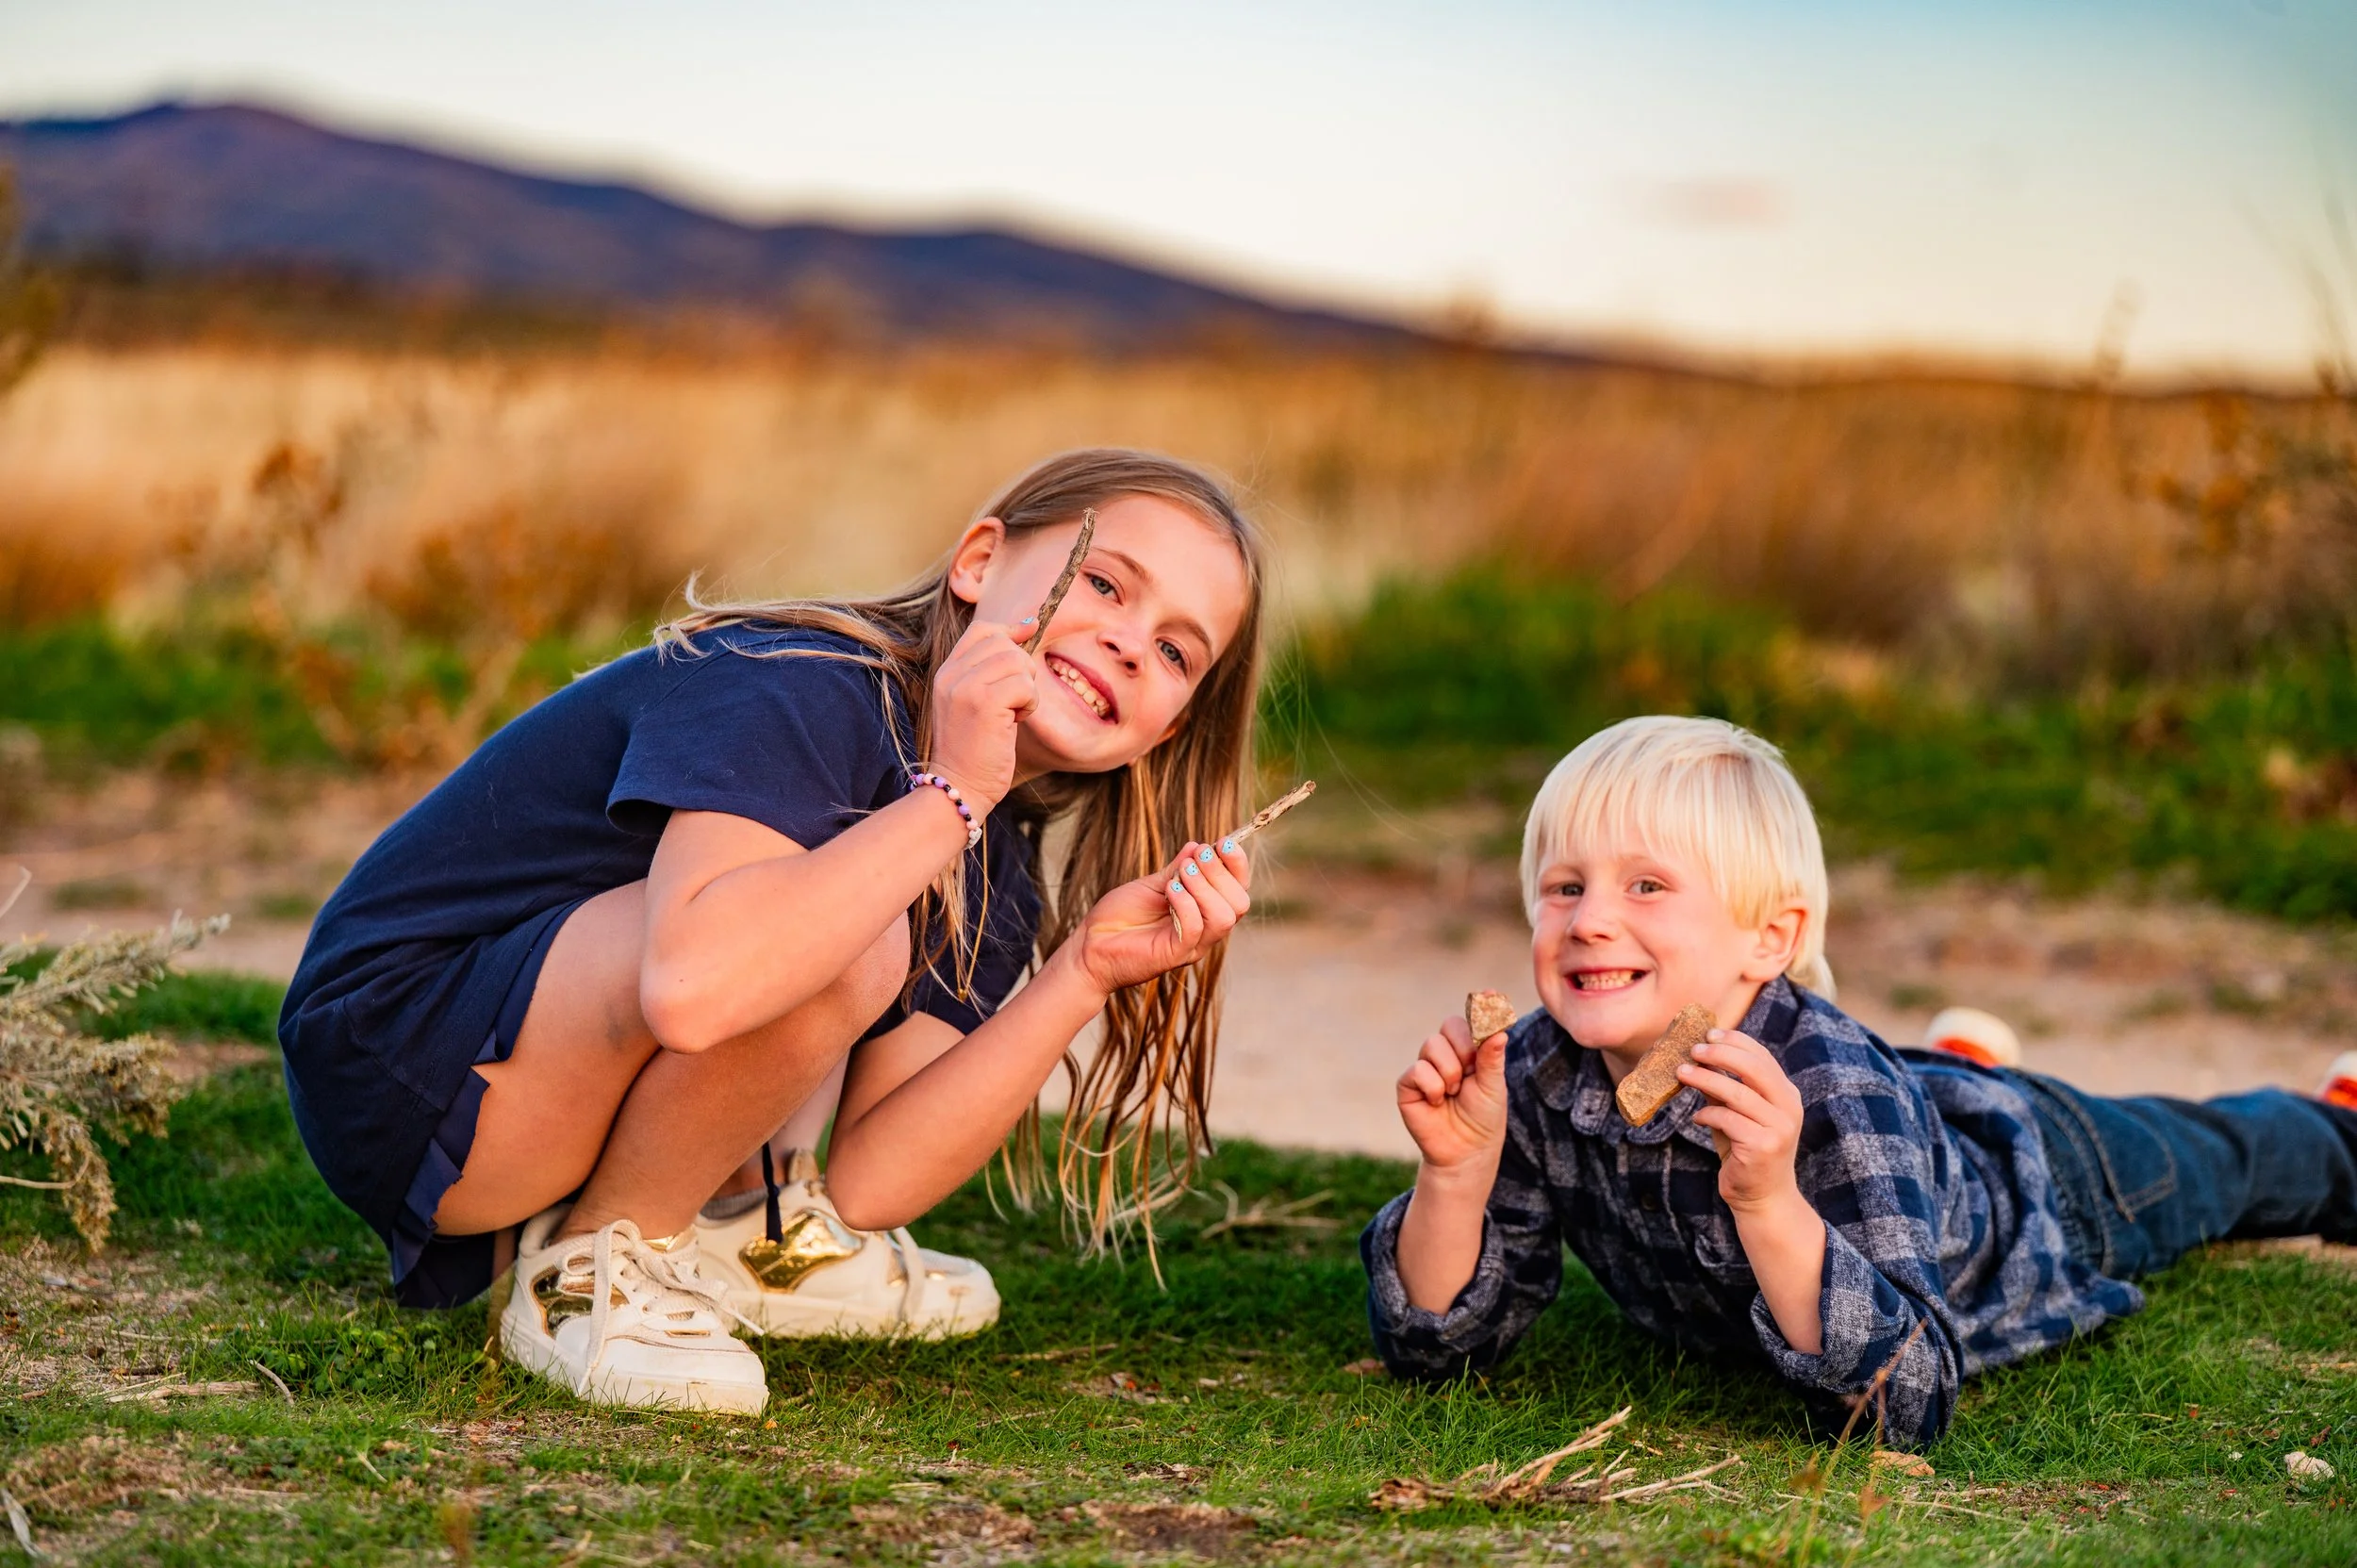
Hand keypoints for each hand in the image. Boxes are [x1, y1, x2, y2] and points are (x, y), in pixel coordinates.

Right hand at [928, 618, 1038, 811]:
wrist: (959, 787)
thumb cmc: (974, 750)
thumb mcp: (974, 702)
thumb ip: (991, 669)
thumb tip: (1028, 625)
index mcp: (946, 672)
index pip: (981, 630)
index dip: (1010, 631)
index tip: (1028, 638)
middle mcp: (951, 675)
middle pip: (1004, 643)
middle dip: (1022, 669)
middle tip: (1015, 700)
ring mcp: (965, 687)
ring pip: (1018, 662)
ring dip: (1027, 689)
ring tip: (1013, 713)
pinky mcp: (984, 703)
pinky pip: (1025, 685)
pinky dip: (1030, 704)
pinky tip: (1016, 721)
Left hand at [1067, 838, 1251, 994]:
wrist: (1089, 945)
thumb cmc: (1120, 916)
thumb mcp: (1153, 884)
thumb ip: (1178, 869)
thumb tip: (1198, 846)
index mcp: (1205, 912)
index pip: (1238, 889)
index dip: (1237, 863)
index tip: (1223, 841)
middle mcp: (1205, 931)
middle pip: (1239, 903)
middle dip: (1220, 873)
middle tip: (1196, 858)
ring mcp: (1192, 945)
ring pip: (1224, 917)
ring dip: (1205, 887)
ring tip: (1180, 874)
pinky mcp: (1174, 955)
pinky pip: (1195, 928)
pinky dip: (1186, 903)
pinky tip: (1168, 890)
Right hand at [1397, 1015, 1509, 1173]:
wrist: (1466, 1151)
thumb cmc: (1483, 1118)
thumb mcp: (1494, 1085)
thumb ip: (1492, 1057)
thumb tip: (1499, 1029)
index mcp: (1470, 1051)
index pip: (1471, 1020)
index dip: (1479, 1009)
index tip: (1491, 995)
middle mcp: (1446, 1054)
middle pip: (1449, 1026)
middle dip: (1464, 1047)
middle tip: (1471, 1070)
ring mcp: (1425, 1067)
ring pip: (1432, 1045)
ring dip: (1450, 1071)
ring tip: (1454, 1092)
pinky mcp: (1408, 1084)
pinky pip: (1418, 1069)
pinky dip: (1433, 1086)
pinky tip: (1437, 1102)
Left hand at [1679, 1029, 1804, 1212]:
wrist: (1762, 1197)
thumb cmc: (1746, 1150)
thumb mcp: (1739, 1115)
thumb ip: (1727, 1089)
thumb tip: (1697, 1058)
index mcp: (1786, 1095)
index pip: (1763, 1057)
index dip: (1736, 1041)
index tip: (1709, 1033)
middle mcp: (1789, 1108)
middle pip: (1754, 1068)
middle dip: (1720, 1054)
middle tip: (1693, 1049)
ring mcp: (1779, 1128)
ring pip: (1737, 1093)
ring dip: (1705, 1079)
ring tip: (1681, 1073)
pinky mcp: (1763, 1146)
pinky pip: (1727, 1120)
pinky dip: (1707, 1114)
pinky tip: (1697, 1118)